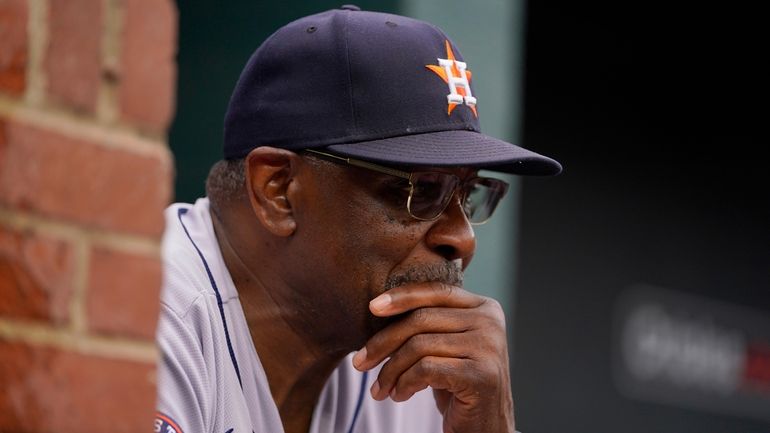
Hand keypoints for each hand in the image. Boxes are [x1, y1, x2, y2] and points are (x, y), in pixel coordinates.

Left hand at [352, 282, 514, 432]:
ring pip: (419, 345)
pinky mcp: (481, 375)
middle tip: (360, 362)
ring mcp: (489, 347)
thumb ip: (428, 323)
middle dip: (384, 342)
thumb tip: (379, 306)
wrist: (485, 427)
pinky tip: (399, 395)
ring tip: (380, 388)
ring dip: (390, 370)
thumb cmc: (458, 384)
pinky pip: (426, 369)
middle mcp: (491, 322)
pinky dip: (404, 383)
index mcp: (485, 307)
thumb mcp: (444, 347)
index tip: (372, 308)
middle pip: (422, 319)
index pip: (436, 291)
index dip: (402, 296)